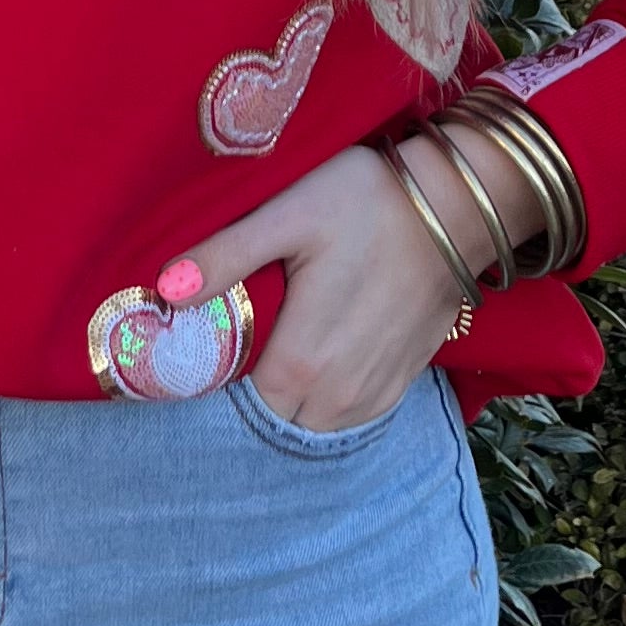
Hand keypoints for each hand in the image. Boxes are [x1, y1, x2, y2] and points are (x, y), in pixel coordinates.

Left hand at [158, 135, 512, 435]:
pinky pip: (357, 414)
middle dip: (254, 396)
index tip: (206, 355)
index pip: (241, 408)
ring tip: (278, 356)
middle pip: (278, 420)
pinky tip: (322, 363)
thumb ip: (225, 257)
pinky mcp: (406, 377)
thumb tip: (165, 288)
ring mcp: (377, 389)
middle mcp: (340, 391)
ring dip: (296, 401)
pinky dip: (333, 399)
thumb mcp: (287, 216)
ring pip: (318, 424)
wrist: (460, 203)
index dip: (219, 386)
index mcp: (301, 361)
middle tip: (239, 350)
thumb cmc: (368, 201)